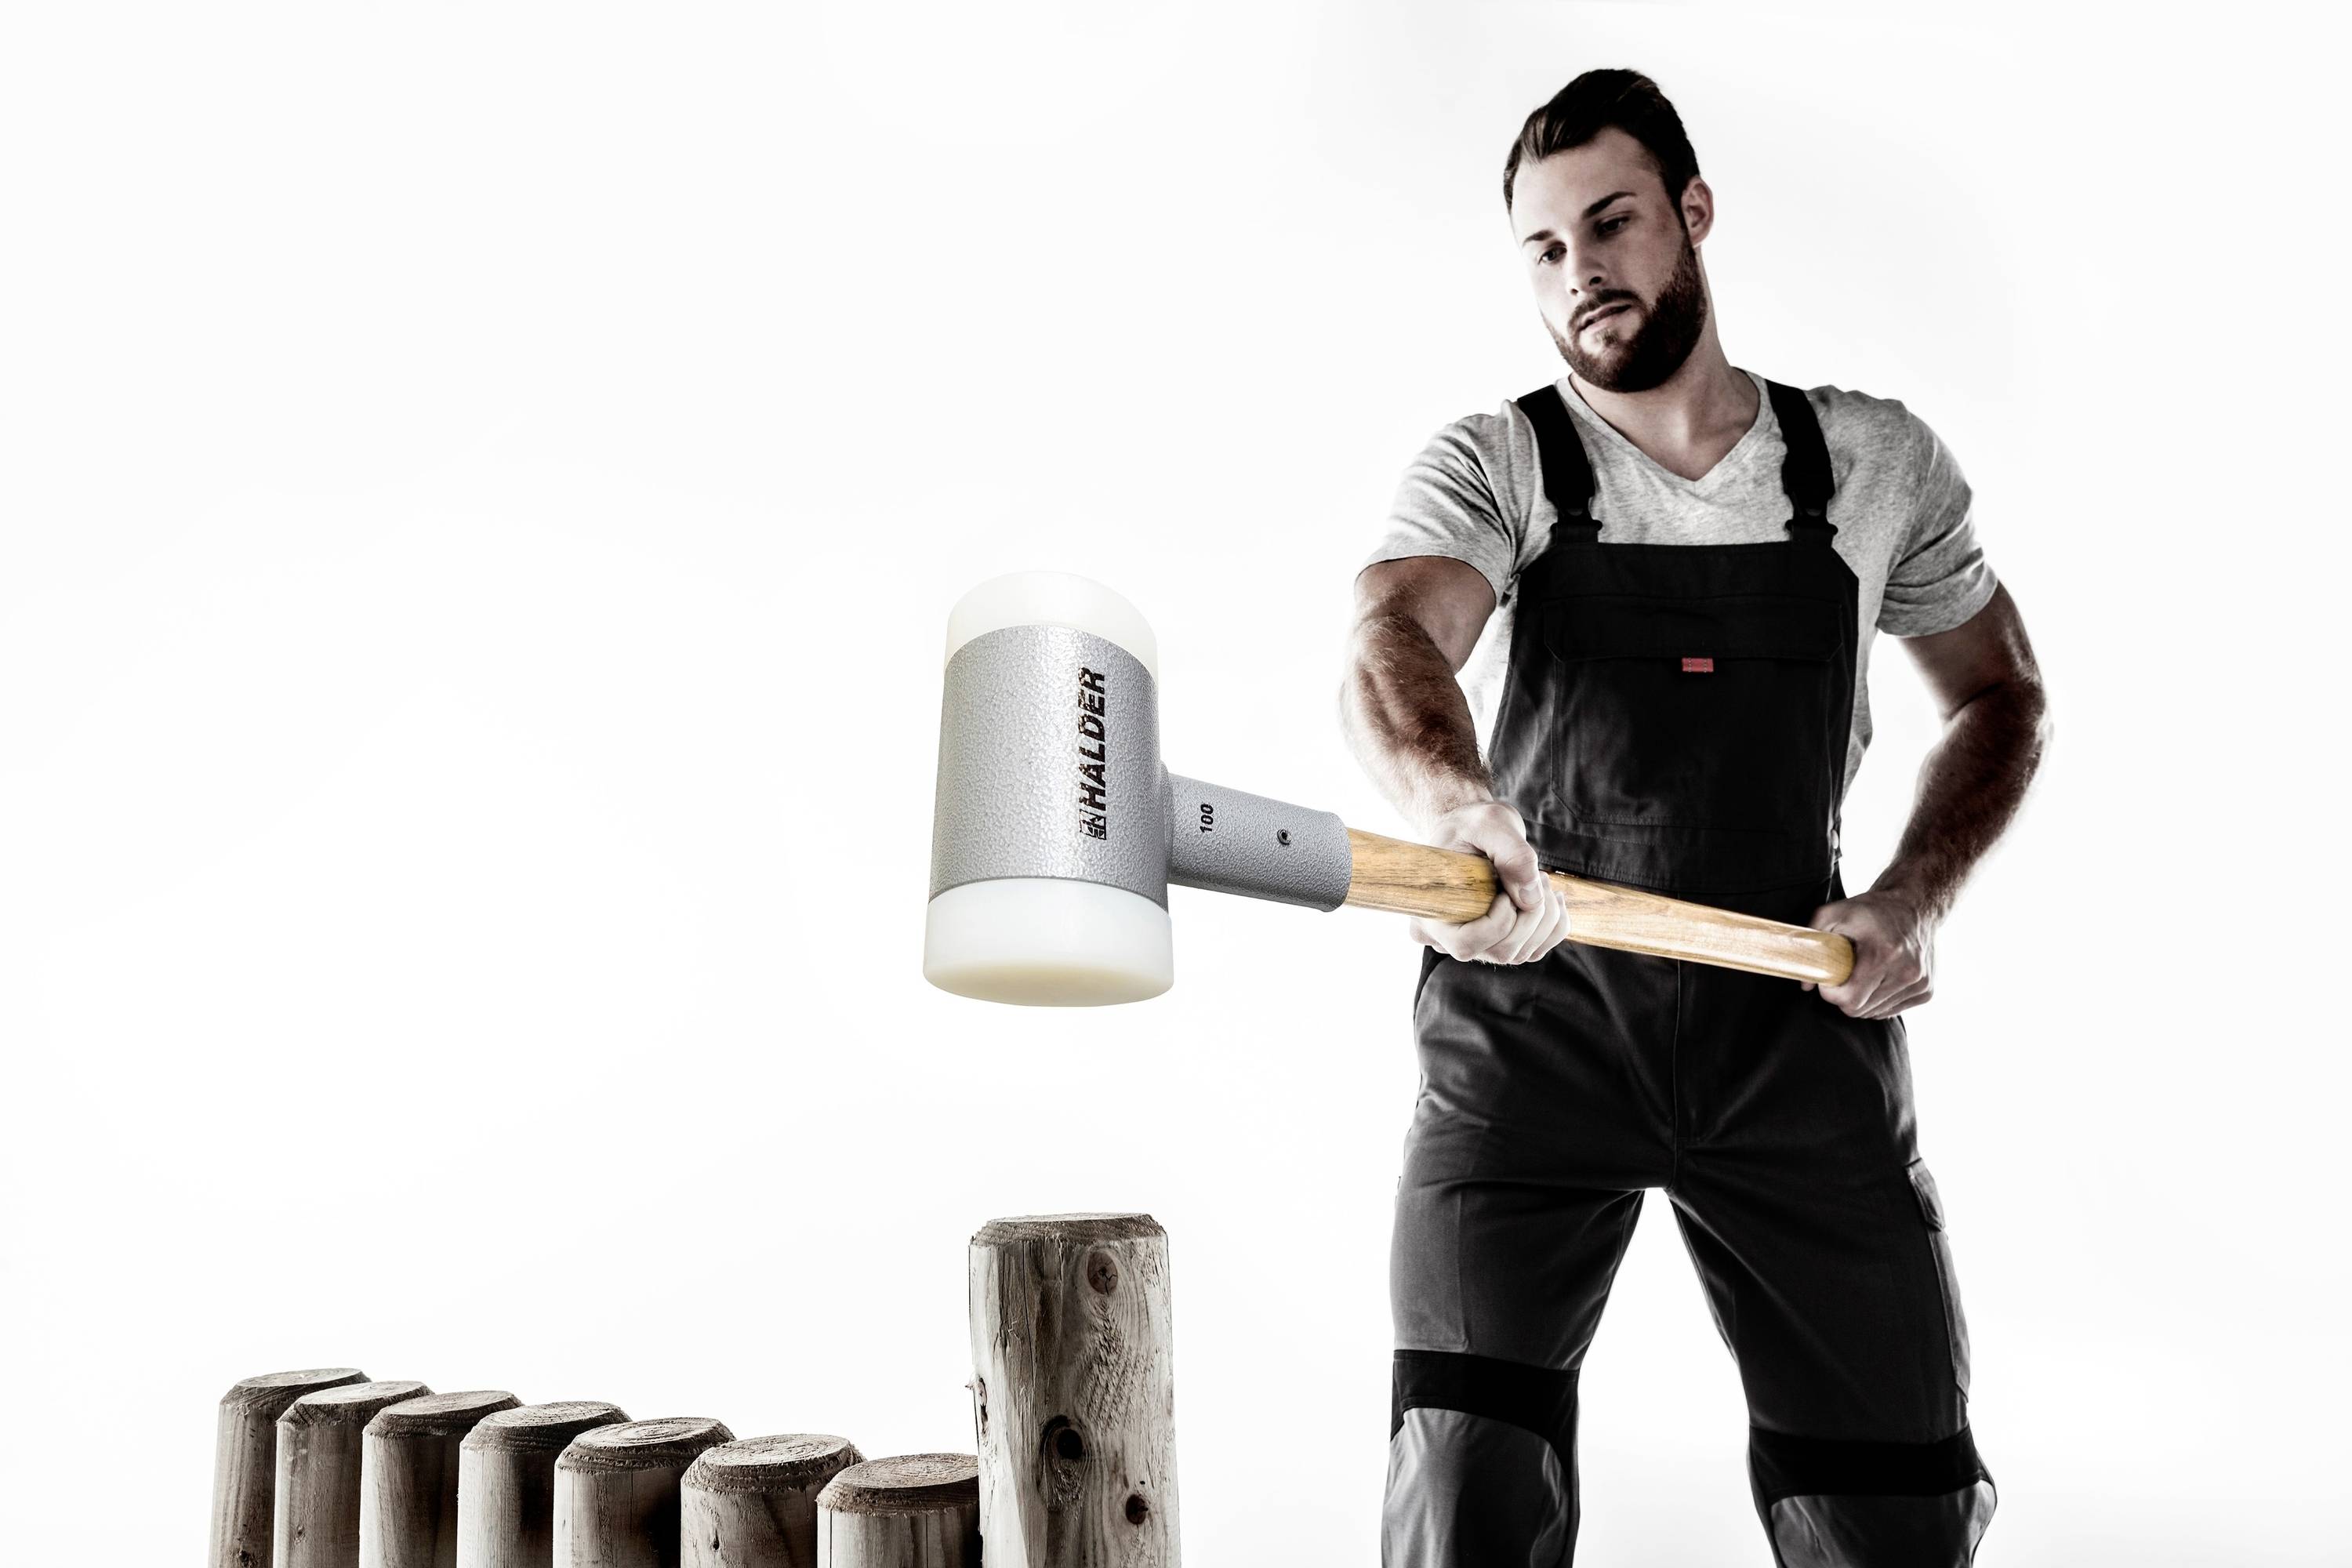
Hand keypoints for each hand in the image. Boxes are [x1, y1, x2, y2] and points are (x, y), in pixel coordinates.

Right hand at [1405, 799, 1571, 964]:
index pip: (1467, 943)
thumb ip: (1513, 854)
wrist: (1471, 830)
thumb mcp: (1490, 823)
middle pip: (1502, 951)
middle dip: (1531, 915)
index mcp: (1433, 912)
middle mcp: (1452, 936)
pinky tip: (1551, 895)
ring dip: (1546, 917)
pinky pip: (1536, 950)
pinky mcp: (1501, 941)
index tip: (1505, 888)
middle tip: (1537, 875)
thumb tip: (1532, 899)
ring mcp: (1478, 943)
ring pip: (1523, 954)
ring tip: (1541, 878)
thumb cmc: (1471, 824)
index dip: (1498, 922)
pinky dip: (1555, 925)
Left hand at [1801, 887, 1935, 1017]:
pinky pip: (1891, 1011)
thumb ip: (1812, 942)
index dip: (1832, 993)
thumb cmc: (1871, 909)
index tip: (1828, 978)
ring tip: (1864, 973)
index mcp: (1885, 954)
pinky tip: (1879, 978)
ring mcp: (1920, 983)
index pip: (1851, 1000)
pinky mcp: (1927, 991)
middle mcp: (1908, 972)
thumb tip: (1806, 984)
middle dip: (1845, 996)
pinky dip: (1879, 1000)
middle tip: (1844, 974)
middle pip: (1860, 1010)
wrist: (1914, 905)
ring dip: (1863, 998)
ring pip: (1875, 1013)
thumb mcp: (1834, 913)